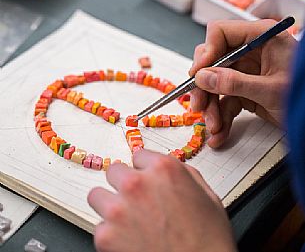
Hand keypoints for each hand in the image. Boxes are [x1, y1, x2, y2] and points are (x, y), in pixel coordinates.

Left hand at [88, 150, 236, 251]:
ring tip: (126, 220)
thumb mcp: (207, 196)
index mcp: (163, 169)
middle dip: (124, 184)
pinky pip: (99, 227)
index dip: (145, 171)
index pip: (138, 156)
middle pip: (114, 171)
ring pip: (97, 195)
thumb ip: (184, 175)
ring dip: (110, 205)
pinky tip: (129, 241)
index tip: (146, 181)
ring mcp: (118, 209)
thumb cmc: (209, 240)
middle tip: (135, 201)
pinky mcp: (106, 236)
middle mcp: (137, 184)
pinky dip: (111, 235)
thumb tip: (170, 171)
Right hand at [189, 19, 296, 147]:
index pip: (221, 33)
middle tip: (199, 104)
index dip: (207, 52)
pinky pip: (226, 99)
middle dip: (205, 85)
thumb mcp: (271, 90)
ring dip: (211, 106)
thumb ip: (235, 83)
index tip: (198, 74)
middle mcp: (250, 50)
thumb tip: (203, 77)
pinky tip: (220, 133)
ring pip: (216, 83)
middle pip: (213, 60)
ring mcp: (247, 70)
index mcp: (260, 37)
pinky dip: (221, 116)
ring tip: (213, 126)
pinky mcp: (246, 89)